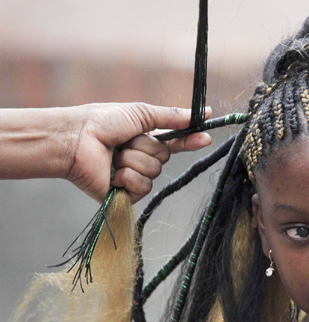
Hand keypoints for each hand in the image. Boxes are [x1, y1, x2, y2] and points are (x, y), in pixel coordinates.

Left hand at [64, 103, 211, 202]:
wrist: (76, 139)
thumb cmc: (102, 122)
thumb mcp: (141, 114)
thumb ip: (173, 117)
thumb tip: (205, 113)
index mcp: (145, 140)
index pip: (175, 143)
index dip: (190, 141)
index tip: (206, 137)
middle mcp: (141, 160)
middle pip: (164, 158)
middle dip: (146, 147)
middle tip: (125, 141)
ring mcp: (133, 178)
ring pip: (154, 173)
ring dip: (134, 160)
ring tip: (114, 155)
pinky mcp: (125, 195)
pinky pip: (142, 187)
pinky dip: (128, 177)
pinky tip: (113, 172)